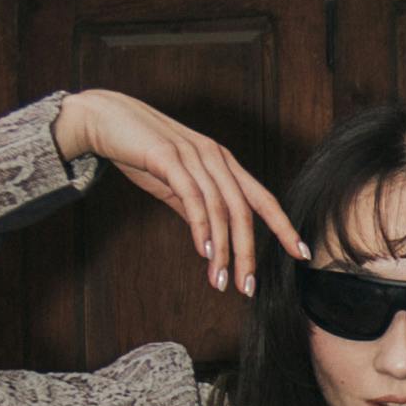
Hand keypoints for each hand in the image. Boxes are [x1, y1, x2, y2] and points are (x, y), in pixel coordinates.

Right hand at [53, 89, 300, 300]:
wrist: (105, 120)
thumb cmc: (140, 151)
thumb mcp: (175, 182)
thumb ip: (195, 206)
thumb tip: (210, 239)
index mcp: (223, 163)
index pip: (262, 198)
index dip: (282, 226)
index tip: (299, 253)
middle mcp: (216, 157)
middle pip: (244, 210)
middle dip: (248, 252)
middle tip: (247, 286)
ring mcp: (194, 155)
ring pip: (220, 209)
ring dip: (223, 250)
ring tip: (220, 281)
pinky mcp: (169, 158)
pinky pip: (193, 197)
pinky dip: (201, 226)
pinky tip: (204, 251)